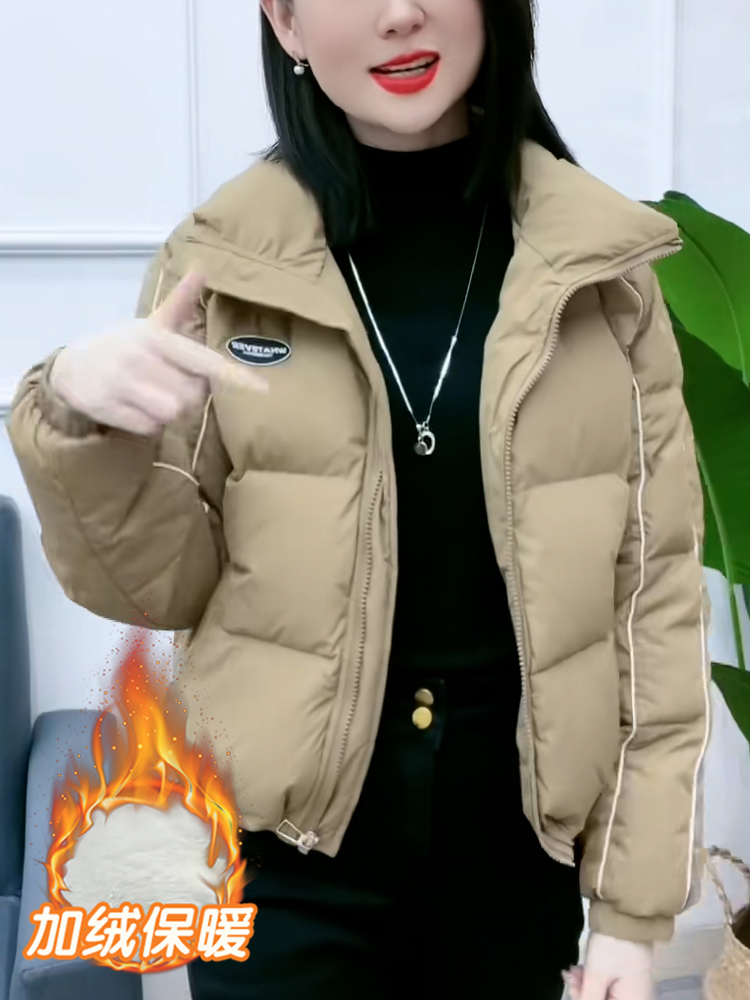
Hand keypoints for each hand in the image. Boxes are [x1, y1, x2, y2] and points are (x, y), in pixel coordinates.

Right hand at [49, 272, 267, 436]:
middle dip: (188, 396)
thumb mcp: (152, 323)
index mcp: (157, 336)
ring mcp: (122, 383)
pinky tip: (135, 407)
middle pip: (192, 395)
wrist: (72, 367)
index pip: (204, 360)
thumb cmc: (125, 345)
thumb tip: (202, 268)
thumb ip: (181, 303)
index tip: (262, 388)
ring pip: (172, 413)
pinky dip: (149, 423)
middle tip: (170, 385)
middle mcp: (140, 357)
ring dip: (169, 412)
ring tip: (152, 395)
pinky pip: (150, 427)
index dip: (234, 376)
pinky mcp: (109, 407)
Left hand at [562, 932, 655, 999]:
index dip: (584, 999)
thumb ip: (588, 998)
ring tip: (573, 971)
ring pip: (606, 993)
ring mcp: (634, 984)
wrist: (627, 912)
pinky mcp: (629, 972)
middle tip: (570, 977)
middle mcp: (637, 997)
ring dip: (587, 985)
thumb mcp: (596, 975)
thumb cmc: (612, 946)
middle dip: (584, 992)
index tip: (572, 988)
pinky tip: (581, 969)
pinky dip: (595, 978)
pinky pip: (610, 984)